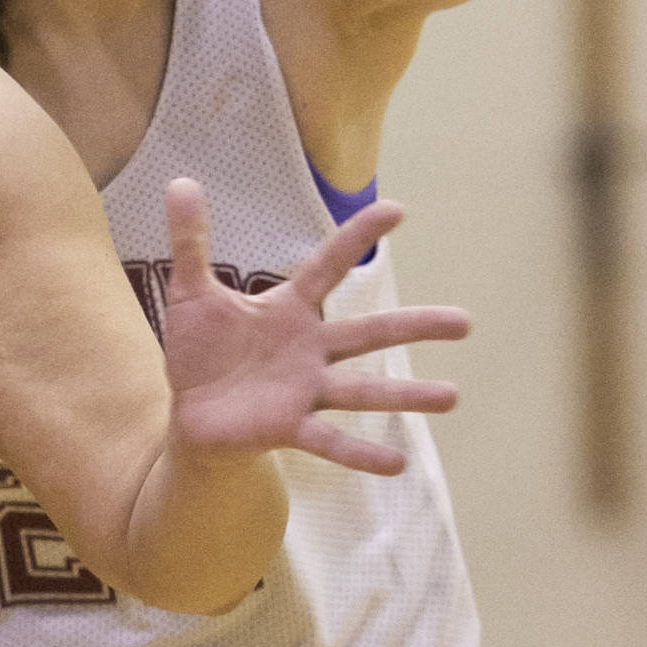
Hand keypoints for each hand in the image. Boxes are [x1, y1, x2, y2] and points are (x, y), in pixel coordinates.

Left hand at [159, 178, 467, 474]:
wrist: (192, 413)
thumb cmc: (202, 351)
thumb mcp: (191, 292)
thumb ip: (191, 241)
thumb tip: (180, 182)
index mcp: (289, 312)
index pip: (327, 268)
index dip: (356, 238)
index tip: (396, 210)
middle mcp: (309, 351)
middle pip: (368, 334)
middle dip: (415, 326)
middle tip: (466, 321)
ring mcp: (304, 391)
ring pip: (362, 391)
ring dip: (406, 394)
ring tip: (453, 395)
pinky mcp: (289, 428)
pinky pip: (330, 441)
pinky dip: (360, 454)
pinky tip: (397, 464)